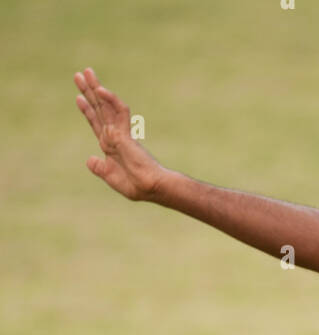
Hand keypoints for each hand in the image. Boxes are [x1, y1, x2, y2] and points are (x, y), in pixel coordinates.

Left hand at [74, 67, 163, 200]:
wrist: (148, 187)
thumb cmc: (134, 185)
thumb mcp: (110, 176)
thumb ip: (99, 167)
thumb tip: (89, 159)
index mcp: (110, 145)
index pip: (96, 123)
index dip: (87, 110)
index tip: (78, 98)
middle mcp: (114, 135)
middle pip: (99, 109)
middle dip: (89, 91)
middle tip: (79, 74)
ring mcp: (119, 132)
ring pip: (106, 105)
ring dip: (96, 88)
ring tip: (86, 72)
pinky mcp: (125, 132)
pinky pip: (119, 111)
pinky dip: (110, 100)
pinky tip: (100, 90)